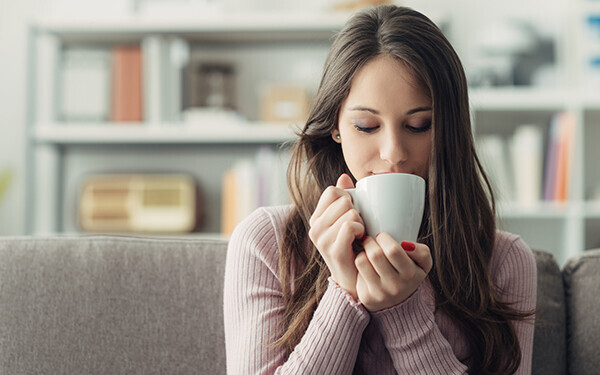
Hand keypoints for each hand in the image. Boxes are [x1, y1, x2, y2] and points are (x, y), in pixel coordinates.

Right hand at [309, 174, 364, 299]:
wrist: (354, 280)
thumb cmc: (354, 247)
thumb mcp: (347, 220)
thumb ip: (345, 198)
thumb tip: (344, 177)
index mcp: (317, 218)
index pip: (332, 191)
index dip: (348, 197)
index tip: (352, 212)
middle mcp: (314, 227)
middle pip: (343, 200)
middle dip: (356, 211)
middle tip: (357, 227)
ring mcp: (321, 239)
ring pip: (349, 212)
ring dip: (361, 222)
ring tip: (358, 235)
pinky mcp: (332, 250)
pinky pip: (350, 226)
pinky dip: (360, 230)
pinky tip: (360, 239)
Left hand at [355, 233, 431, 311]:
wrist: (399, 303)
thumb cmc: (409, 276)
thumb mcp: (423, 264)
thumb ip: (422, 252)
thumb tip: (405, 245)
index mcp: (410, 274)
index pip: (393, 250)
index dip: (384, 238)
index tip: (382, 237)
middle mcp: (395, 285)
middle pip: (375, 254)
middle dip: (370, 242)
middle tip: (372, 241)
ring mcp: (380, 292)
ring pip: (362, 261)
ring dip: (363, 251)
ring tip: (367, 250)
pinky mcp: (367, 296)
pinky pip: (357, 271)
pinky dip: (359, 261)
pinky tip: (364, 262)